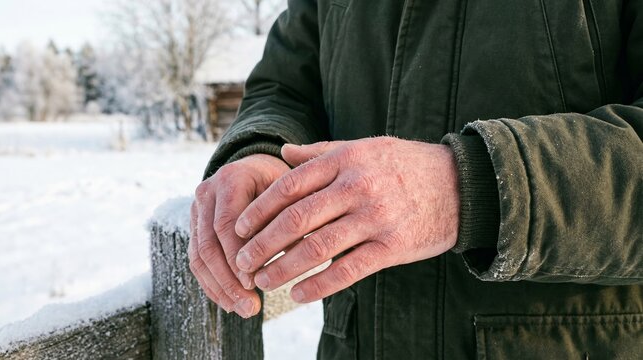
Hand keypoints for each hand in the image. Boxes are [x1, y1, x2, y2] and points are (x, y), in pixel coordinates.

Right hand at [189, 154, 289, 317]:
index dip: (237, 256)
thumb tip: (296, 258)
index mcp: (231, 178)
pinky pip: (197, 259)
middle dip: (229, 280)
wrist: (261, 169)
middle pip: (209, 243)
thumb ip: (290, 220)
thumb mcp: (292, 194)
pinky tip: (231, 303)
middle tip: (250, 307)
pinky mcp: (195, 226)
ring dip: (221, 288)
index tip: (254, 283)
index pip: (227, 224)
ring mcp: (197, 209)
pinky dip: (213, 284)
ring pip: (199, 255)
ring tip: (244, 310)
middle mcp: (208, 192)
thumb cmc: (284, 184)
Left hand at [234, 137, 459, 302]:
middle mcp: (358, 186)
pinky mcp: (393, 246)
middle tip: (241, 261)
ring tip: (263, 281)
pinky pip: (349, 270)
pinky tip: (300, 295)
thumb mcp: (364, 147)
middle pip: (297, 218)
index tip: (238, 229)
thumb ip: (321, 152)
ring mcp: (376, 217)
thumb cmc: (405, 165)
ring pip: (318, 247)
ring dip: (284, 268)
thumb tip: (283, 152)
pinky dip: (320, 286)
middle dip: (262, 243)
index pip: (290, 186)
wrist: (460, 184)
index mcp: (346, 159)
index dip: (259, 210)